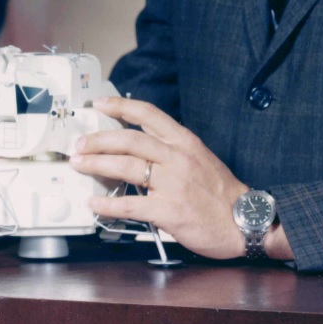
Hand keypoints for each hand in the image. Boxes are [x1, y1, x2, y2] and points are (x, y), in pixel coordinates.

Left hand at [70, 97, 248, 259]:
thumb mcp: (199, 158)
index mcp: (184, 141)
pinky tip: (95, 203)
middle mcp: (177, 157)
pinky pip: (130, 204)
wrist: (243, 220)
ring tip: (79, 165)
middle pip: (130, 139)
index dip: (120, 106)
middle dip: (99, 140)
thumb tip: (138, 149)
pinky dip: (108, 204)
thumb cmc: (220, 192)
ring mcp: (172, 183)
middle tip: (80, 144)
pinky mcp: (168, 210)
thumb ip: (171, 151)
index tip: (99, 103)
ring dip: (96, 164)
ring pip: (126, 167)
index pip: (148, 114)